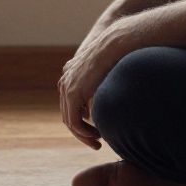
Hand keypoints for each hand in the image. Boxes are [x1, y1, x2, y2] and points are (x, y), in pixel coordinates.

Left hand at [58, 20, 135, 149]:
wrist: (116, 43)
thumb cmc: (119, 54)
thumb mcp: (108, 71)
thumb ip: (105, 84)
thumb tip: (115, 99)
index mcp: (72, 73)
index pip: (72, 103)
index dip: (83, 119)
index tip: (97, 130)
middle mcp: (66, 80)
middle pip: (69, 113)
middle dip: (82, 131)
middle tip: (96, 141)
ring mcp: (67, 86)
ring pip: (70, 120)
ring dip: (83, 135)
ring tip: (97, 142)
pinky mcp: (72, 94)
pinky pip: (73, 121)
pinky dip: (83, 132)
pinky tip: (96, 135)